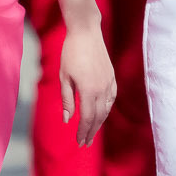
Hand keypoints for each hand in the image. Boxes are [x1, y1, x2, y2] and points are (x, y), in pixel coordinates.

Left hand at [59, 25, 117, 147]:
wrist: (86, 31)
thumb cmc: (70, 53)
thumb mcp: (64, 77)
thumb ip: (67, 99)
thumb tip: (67, 120)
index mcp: (88, 90)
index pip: (87, 118)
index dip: (83, 132)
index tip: (79, 142)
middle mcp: (102, 89)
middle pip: (98, 117)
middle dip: (91, 131)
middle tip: (86, 143)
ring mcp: (109, 82)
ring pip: (106, 109)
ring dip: (99, 122)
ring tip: (92, 131)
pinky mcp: (112, 76)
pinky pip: (112, 98)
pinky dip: (107, 109)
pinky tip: (102, 113)